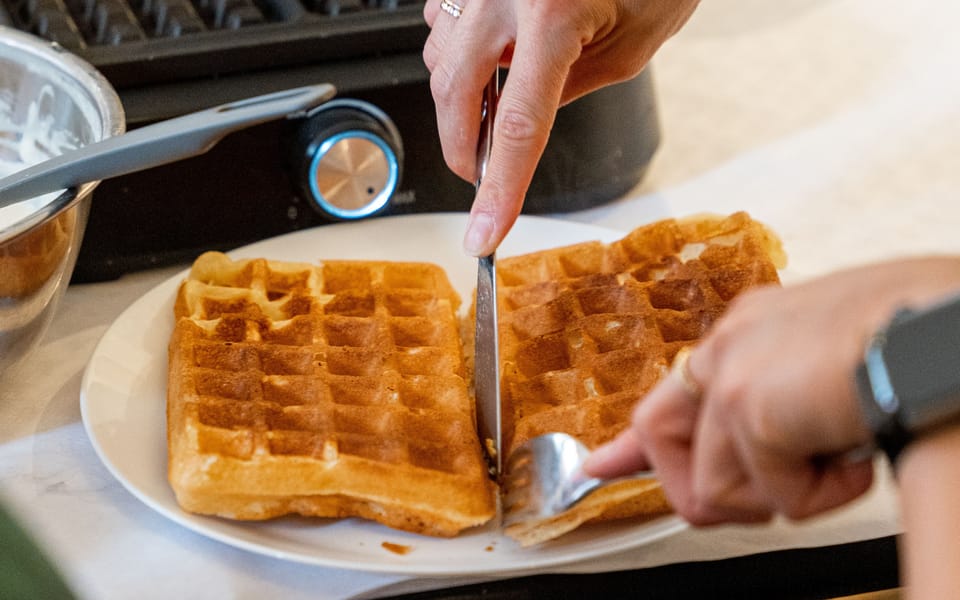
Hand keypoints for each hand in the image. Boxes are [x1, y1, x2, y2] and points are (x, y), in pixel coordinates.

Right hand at [422, 0, 699, 255]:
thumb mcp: (630, 43)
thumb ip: (570, 90)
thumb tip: (521, 126)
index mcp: (554, 10)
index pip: (517, 125)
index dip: (499, 191)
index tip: (484, 234)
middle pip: (455, 95)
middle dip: (464, 149)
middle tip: (483, 178)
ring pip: (439, 59)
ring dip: (460, 97)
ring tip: (500, 99)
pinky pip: (439, 22)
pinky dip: (457, 52)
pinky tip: (491, 52)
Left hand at [584, 257, 959, 524]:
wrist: (948, 325)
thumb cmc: (914, 340)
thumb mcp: (836, 369)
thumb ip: (787, 406)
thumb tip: (785, 450)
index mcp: (753, 333)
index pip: (671, 393)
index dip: (631, 444)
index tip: (600, 466)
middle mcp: (732, 343)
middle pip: (660, 439)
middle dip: (706, 490)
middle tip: (771, 491)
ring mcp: (733, 372)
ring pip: (713, 485)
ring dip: (779, 494)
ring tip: (832, 459)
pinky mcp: (749, 406)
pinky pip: (769, 496)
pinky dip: (820, 497)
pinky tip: (853, 455)